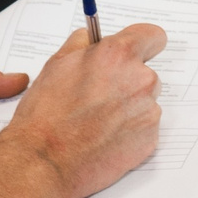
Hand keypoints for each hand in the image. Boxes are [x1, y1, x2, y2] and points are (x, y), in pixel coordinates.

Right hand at [0, 23, 165, 197]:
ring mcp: (149, 112)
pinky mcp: (151, 140)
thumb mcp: (56, 65)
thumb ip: (82, 44)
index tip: (138, 51)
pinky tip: (104, 138)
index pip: (152, 36)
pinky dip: (129, 133)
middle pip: (147, 74)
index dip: (143, 44)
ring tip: (97, 123)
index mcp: (118, 55)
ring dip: (128, 109)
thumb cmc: (46, 116)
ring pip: (145, 103)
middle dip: (127, 83)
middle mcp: (140, 80)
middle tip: (99, 98)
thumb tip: (92, 39)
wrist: (45, 161)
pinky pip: (145, 129)